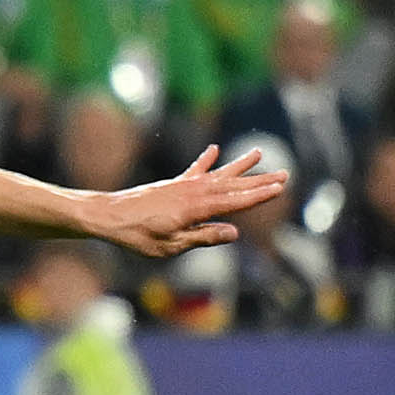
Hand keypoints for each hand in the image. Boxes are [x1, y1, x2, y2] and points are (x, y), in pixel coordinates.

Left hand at [84, 145, 280, 256]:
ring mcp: (182, 186)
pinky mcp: (171, 185)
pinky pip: (194, 170)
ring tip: (259, 152)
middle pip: (232, 186)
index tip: (279, 188)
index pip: (235, 201)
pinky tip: (214, 149)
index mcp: (196, 208)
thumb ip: (203, 237)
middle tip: (285, 173)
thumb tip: (234, 233)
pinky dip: (205, 160)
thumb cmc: (137, 236)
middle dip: (259, 180)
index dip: (258, 195)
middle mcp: (192, 192)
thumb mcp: (171, 245)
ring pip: (218, 175)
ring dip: (239, 165)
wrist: (108, 216)